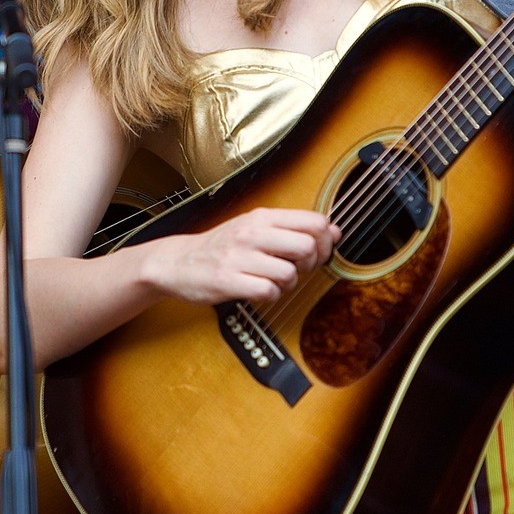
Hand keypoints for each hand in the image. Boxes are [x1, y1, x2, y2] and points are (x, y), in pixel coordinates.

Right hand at [141, 208, 339, 304]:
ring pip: (289, 273)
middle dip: (309, 264)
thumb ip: (293, 228)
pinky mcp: (228, 281)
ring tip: (271, 280)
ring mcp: (239, 257)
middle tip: (296, 268)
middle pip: (307, 247)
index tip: (316, 252)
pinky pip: (268, 292)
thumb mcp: (255, 227)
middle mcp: (251, 233)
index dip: (325, 241)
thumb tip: (335, 232)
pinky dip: (270, 296)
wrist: (178, 261)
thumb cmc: (222, 246)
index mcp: (262, 217)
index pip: (314, 222)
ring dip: (287, 284)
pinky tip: (259, 290)